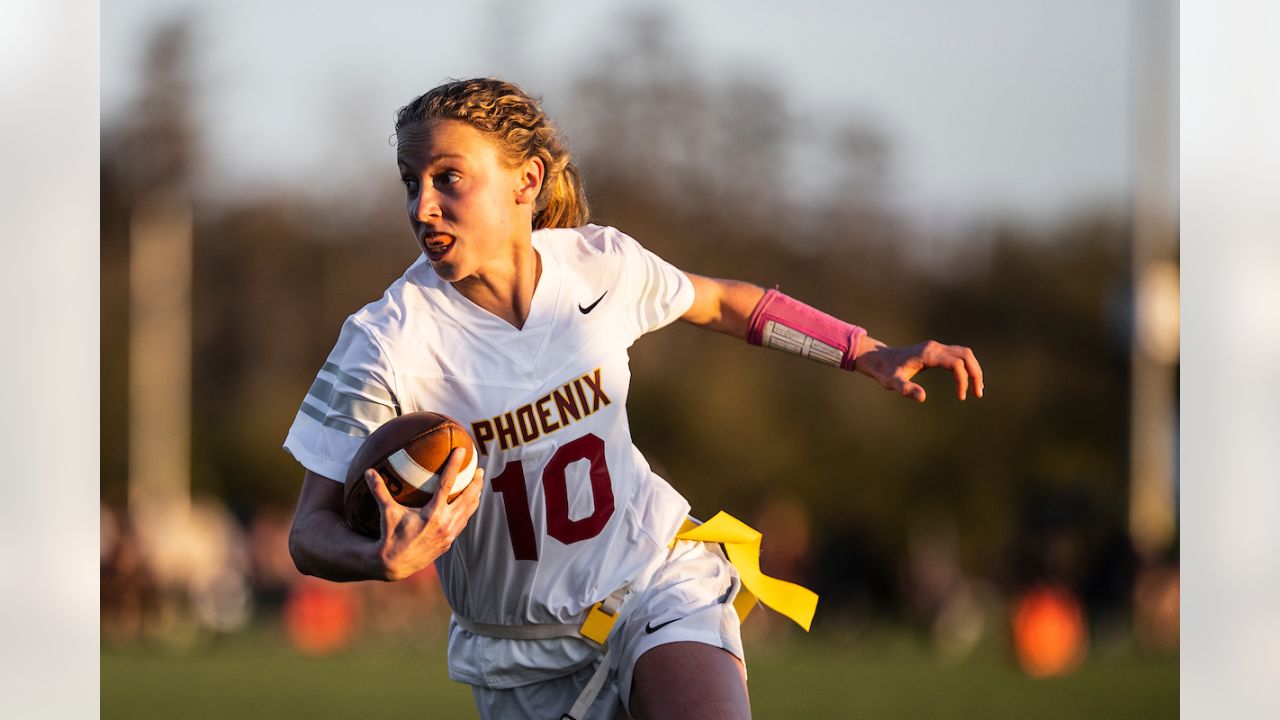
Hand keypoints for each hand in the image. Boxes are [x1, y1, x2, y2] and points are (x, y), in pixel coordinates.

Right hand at [365, 448, 483, 580]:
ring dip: (475, 497)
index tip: (462, 451)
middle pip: (467, 498)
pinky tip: (468, 506)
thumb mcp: (386, 512)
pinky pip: (463, 523)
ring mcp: (449, 534)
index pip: (447, 484)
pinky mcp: (448, 542)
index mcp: (432, 514)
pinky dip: (467, 512)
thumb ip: (379, 490)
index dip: (454, 465)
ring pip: (468, 512)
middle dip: (476, 483)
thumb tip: (368, 471)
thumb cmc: (389, 535)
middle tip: (481, 469)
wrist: (394, 564)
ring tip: (479, 485)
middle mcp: (445, 523)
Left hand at [853, 337, 983, 402]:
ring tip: (977, 390)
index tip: (961, 397)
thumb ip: (905, 389)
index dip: (962, 380)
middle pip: (966, 355)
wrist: (879, 359)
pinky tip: (968, 382)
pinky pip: (959, 356)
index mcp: (928, 354)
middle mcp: (935, 347)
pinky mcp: (937, 351)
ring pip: (965, 354)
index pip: (956, 364)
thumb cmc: (885, 371)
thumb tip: (922, 398)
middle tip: (978, 393)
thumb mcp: (892, 382)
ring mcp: (936, 347)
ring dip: (974, 370)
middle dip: (975, 373)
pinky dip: (967, 367)